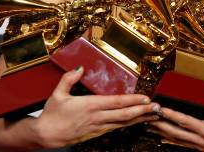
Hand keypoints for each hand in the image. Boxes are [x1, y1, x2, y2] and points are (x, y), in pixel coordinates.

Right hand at [33, 66, 160, 147]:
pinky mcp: (96, 133)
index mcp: (89, 106)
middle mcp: (97, 118)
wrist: (45, 136)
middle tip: (158, 107)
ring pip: (123, 123)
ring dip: (139, 118)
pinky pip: (116, 128)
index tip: (146, 98)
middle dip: (143, 111)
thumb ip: (69, 79)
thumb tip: (80, 68)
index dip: (133, 101)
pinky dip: (128, 124)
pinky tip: (136, 121)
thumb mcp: (58, 94)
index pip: (116, 103)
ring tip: (153, 114)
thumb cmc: (51, 115)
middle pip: (124, 115)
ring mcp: (98, 127)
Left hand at [147, 107, 203, 151]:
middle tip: (145, 115)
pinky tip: (164, 138)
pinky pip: (183, 144)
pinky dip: (171, 140)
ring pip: (177, 139)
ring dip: (161, 131)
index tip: (159, 108)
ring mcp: (202, 146)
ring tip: (148, 125)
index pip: (186, 121)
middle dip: (160, 123)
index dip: (171, 114)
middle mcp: (203, 140)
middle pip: (176, 131)